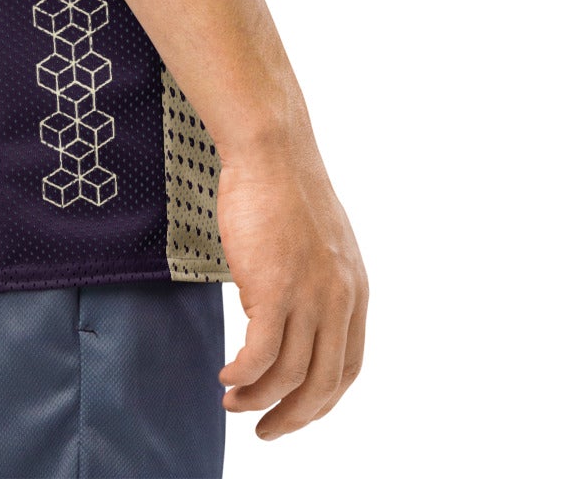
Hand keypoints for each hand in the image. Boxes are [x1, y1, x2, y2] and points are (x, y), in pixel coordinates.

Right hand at [214, 133, 367, 439]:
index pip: (347, 369)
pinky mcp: (273, 289)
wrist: (271, 149)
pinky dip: (242, 376)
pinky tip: (226, 375)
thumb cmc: (285, 189)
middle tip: (264, 431)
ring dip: (256, 400)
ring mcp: (309, 296)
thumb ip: (319, 284)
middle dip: (291, 418)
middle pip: (321, 385)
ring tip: (232, 400)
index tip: (294, 412)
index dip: (320, 401)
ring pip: (286, 376)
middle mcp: (339, 300)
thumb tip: (298, 319)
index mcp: (355, 291)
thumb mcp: (322, 244)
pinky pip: (258, 356)